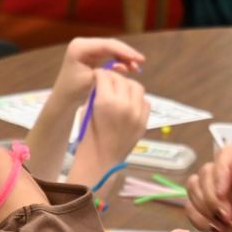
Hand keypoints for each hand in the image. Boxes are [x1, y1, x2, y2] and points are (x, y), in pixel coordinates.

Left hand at [52, 38, 144, 108]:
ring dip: (124, 57)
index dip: (125, 51)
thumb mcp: (93, 80)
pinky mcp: (91, 53)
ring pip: (111, 49)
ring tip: (135, 68)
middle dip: (127, 53)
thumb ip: (109, 71)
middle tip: (141, 62)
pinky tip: (127, 68)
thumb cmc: (75, 90)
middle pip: (110, 45)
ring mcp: (87, 47)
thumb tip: (124, 66)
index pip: (107, 45)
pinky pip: (109, 53)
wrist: (64, 97)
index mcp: (80, 47)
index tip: (139, 59)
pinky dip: (119, 60)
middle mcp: (83, 43)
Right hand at [69, 70, 149, 186]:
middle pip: (121, 79)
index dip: (100, 74)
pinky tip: (129, 103)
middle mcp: (124, 105)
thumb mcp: (87, 111)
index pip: (105, 76)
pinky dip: (137, 99)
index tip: (98, 76)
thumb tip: (102, 80)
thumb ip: (96, 94)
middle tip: (108, 81)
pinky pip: (145, 101)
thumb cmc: (89, 135)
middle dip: (113, 77)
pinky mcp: (144, 121)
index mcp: (105, 102)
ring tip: (120, 90)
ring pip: (136, 87)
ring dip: (127, 85)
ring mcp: (137, 113)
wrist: (102, 158)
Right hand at [185, 147, 231, 231]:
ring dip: (204, 205)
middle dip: (211, 193)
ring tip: (224, 221)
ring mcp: (224, 199)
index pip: (227, 154)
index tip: (224, 190)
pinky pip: (192, 211)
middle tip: (226, 213)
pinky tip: (217, 228)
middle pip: (206, 172)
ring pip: (195, 188)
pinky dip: (199, 219)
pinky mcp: (216, 218)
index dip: (221, 169)